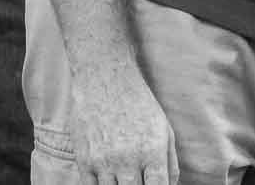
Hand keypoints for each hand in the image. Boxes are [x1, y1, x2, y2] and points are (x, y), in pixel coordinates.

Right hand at [67, 61, 177, 184]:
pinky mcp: (84, 161)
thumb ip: (170, 163)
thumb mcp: (164, 129)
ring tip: (124, 178)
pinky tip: (108, 181)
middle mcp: (128, 159)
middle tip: (138, 181)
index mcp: (152, 151)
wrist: (106, 79)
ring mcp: (104, 162)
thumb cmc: (139, 104)